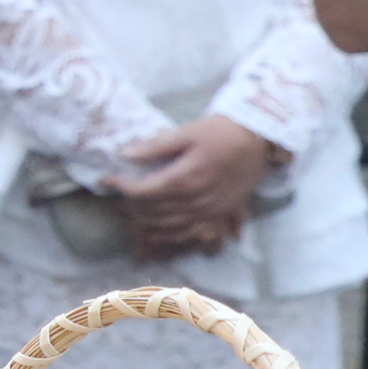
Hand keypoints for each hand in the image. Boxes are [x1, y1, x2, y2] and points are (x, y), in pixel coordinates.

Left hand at [106, 114, 278, 257]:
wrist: (259, 139)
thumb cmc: (221, 132)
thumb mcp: (187, 132)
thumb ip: (156, 146)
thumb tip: (126, 155)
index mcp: (187, 178)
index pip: (146, 191)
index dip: (123, 187)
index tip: (107, 180)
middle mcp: (198, 200)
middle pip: (157, 211)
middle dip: (133, 206)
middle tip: (119, 197)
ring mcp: (212, 211)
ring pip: (173, 227)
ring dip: (150, 224)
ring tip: (133, 214)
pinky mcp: (223, 214)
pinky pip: (195, 233)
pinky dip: (174, 236)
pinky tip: (160, 234)